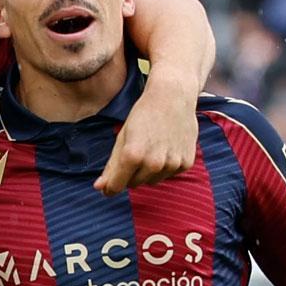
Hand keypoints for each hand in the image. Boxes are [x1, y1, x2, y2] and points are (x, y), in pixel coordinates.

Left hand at [94, 69, 197, 193]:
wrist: (173, 97)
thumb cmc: (143, 115)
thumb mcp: (122, 137)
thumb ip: (111, 166)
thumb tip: (99, 188)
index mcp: (132, 155)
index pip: (117, 185)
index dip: (110, 187)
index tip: (107, 187)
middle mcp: (153, 163)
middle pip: (134, 184)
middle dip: (131, 173)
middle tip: (136, 150)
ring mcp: (171, 164)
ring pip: (152, 181)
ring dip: (149, 170)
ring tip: (153, 146)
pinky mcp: (186, 163)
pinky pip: (169, 174)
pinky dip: (165, 166)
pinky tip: (167, 146)